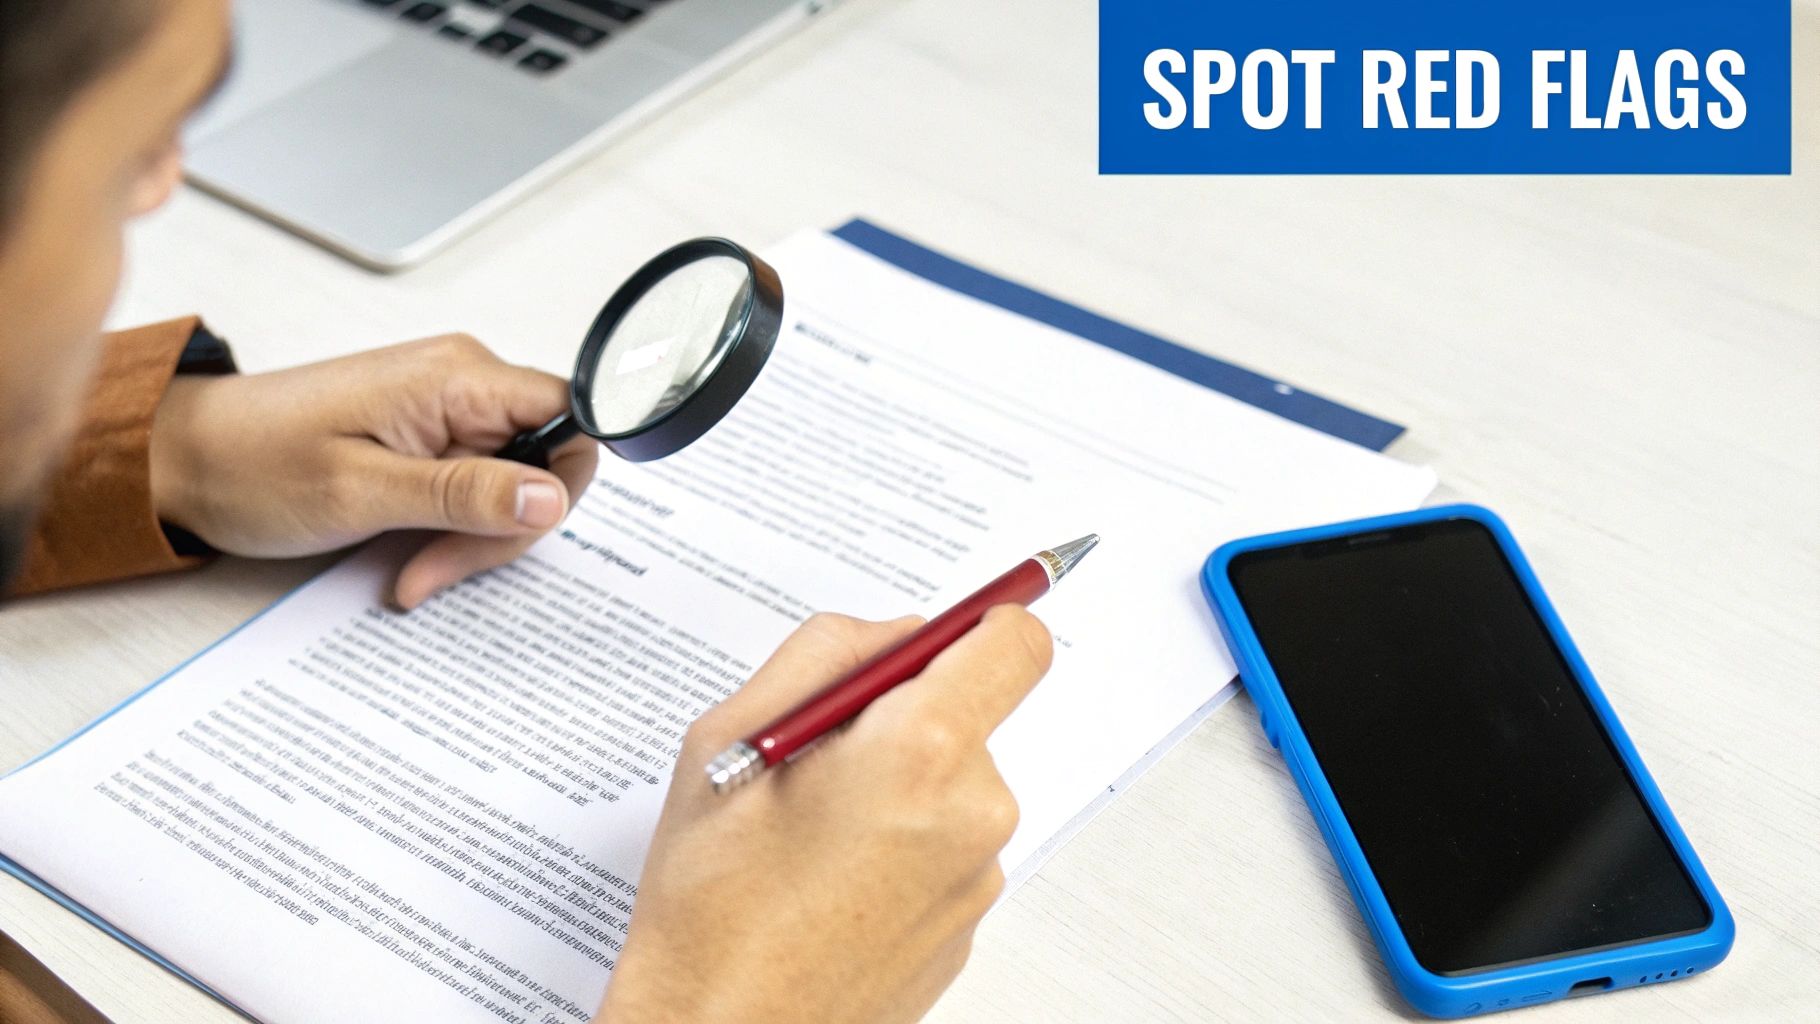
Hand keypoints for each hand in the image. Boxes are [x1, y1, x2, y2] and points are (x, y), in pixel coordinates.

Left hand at [149, 334, 597, 607]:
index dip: (563, 481)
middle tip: (439, 570)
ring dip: (472, 540)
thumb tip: (552, 496)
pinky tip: (410, 557)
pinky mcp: (427, 438)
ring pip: (511, 486)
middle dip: (503, 529)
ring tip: (414, 572)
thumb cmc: (254, 464)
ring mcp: (445, 411)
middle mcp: (461, 383)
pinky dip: (451, 531)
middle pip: (544, 462)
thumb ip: (465, 493)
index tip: (516, 529)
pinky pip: (474, 489)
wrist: (185, 460)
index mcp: (457, 378)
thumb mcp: (363, 490)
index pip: (571, 417)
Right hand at [599, 608, 1053, 1023]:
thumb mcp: (732, 736)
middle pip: (970, 714)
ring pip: (952, 783)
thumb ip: (826, 653)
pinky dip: (900, 844)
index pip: (1016, 642)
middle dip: (901, 717)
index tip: (946, 631)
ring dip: (897, 785)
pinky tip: (830, 878)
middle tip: (813, 761)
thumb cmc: (714, 903)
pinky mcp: (969, 923)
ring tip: (808, 834)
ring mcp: (978, 876)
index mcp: (920, 751)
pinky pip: (946, 845)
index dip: (980, 622)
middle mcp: (972, 811)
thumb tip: (897, 633)